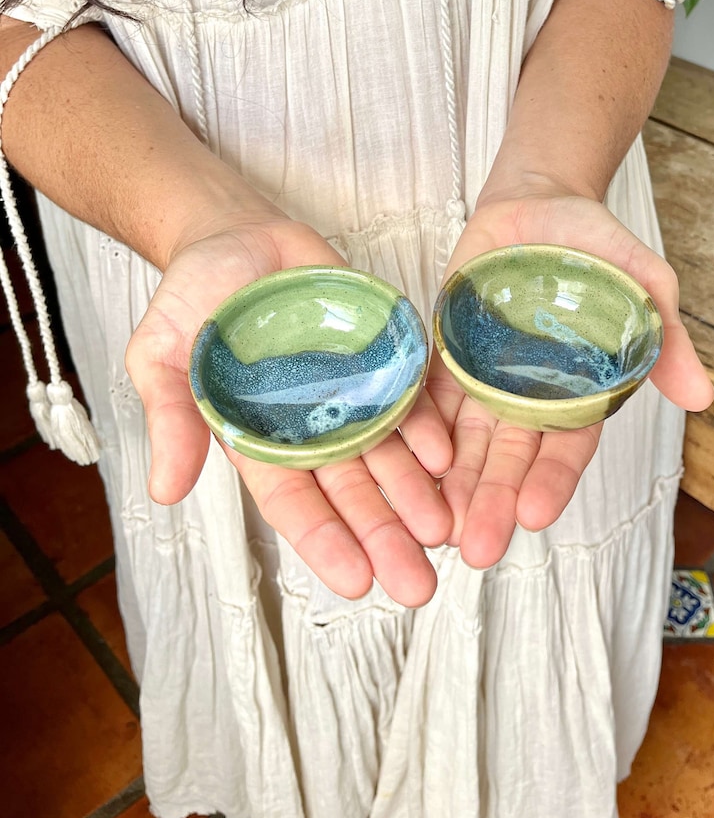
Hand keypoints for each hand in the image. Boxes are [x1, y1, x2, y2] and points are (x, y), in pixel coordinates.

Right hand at [126, 211, 452, 605]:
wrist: (236, 234)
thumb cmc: (193, 296)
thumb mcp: (162, 352)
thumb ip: (171, 415)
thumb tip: (164, 489)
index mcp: (256, 437)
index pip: (293, 501)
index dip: (324, 541)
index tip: (357, 584)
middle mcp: (309, 424)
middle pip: (351, 491)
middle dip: (384, 536)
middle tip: (419, 584)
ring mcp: (347, 391)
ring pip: (387, 454)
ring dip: (417, 494)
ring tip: (445, 530)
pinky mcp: (376, 353)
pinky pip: (407, 395)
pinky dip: (425, 426)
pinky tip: (447, 456)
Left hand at [427, 182, 713, 569]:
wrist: (536, 200)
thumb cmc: (596, 244)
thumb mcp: (643, 282)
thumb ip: (665, 339)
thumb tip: (701, 398)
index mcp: (578, 389)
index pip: (566, 447)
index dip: (551, 481)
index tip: (532, 514)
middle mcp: (527, 394)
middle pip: (509, 457)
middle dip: (492, 501)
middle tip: (476, 548)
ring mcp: (481, 377)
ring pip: (464, 441)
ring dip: (451, 484)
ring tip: (436, 525)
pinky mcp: (443, 353)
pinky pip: (426, 397)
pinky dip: (417, 431)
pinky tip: (404, 464)